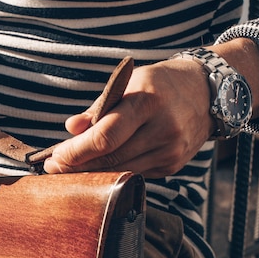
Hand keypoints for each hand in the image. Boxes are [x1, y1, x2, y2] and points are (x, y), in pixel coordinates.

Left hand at [43, 58, 215, 178]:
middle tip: (52, 167)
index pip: (105, 137)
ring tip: (67, 170)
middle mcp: (163, 129)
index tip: (54, 157)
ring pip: (120, 172)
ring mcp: (170, 151)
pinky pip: (133, 174)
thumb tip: (70, 128)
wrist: (207, 92)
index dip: (76, 152)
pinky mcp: (171, 166)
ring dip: (90, 174)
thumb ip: (98, 108)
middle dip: (77, 166)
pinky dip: (111, 173)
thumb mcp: (128, 83)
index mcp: (147, 102)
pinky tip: (95, 169)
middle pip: (110, 159)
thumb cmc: (159, 84)